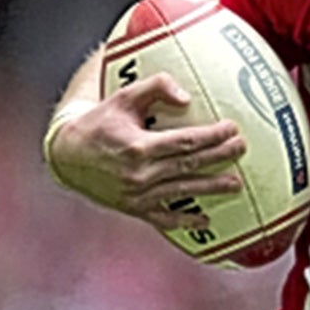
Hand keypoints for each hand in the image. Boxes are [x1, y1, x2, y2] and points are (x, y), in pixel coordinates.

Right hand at [46, 75, 246, 230]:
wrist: (67, 156)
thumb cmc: (99, 122)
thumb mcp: (123, 97)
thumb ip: (155, 88)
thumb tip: (186, 97)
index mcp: (138, 146)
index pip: (185, 142)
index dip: (212, 136)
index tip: (232, 128)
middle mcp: (140, 174)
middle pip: (189, 165)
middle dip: (220, 157)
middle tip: (242, 148)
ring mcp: (138, 194)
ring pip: (183, 191)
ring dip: (211, 188)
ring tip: (236, 184)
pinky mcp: (134, 209)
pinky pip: (164, 218)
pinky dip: (185, 221)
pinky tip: (205, 221)